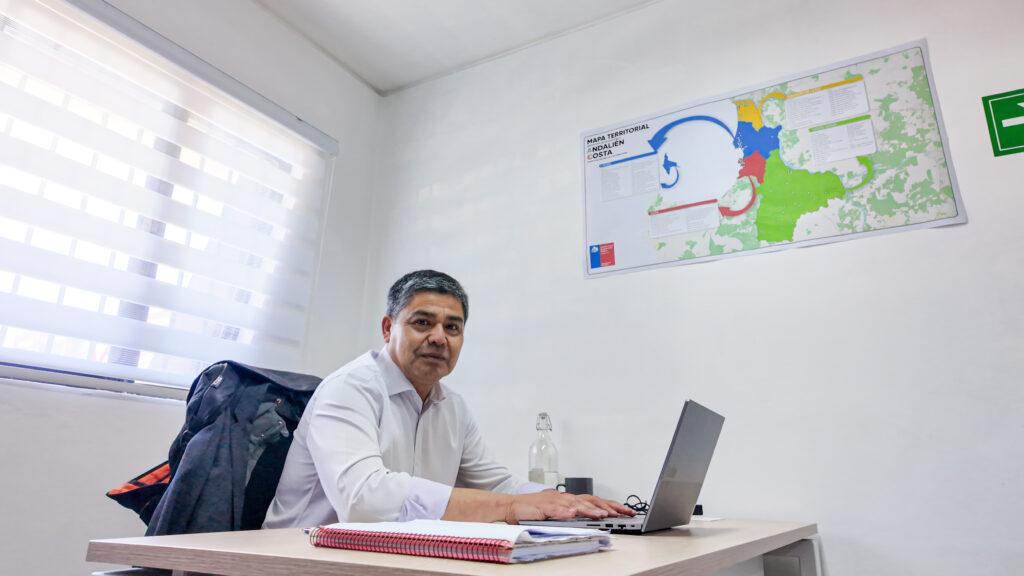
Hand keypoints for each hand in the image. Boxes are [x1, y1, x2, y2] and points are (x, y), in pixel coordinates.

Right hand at [505, 490, 636, 523]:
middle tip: (621, 512)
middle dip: (607, 506)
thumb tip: (588, 519)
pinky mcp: (541, 506)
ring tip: (602, 515)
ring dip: (589, 509)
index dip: (609, 505)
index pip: (592, 500)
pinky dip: (564, 511)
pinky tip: (573, 514)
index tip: (625, 511)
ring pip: (574, 503)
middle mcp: (562, 497)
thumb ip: (570, 515)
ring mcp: (552, 501)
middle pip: (588, 500)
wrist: (509, 506)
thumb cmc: (531, 511)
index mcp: (567, 499)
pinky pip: (554, 508)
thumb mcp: (555, 513)